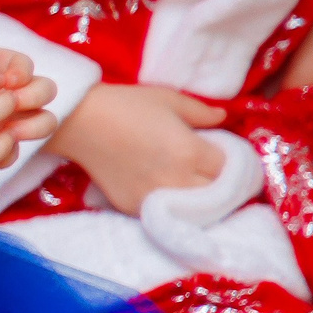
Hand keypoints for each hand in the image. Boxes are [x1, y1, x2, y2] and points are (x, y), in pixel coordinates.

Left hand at [0, 47, 58, 142]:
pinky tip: (7, 151)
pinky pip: (38, 137)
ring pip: (46, 116)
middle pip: (42, 88)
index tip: (4, 80)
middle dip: (32, 95)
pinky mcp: (25, 131)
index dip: (16, 70)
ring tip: (14, 132)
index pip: (18, 62)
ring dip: (34, 123)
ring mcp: (24, 111)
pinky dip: (27, 142)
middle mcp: (16, 86)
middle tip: (15, 104)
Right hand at [45, 82, 225, 211]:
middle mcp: (175, 180)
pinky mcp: (133, 206)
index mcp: (189, 151)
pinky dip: (173, 207)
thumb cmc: (125, 104)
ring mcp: (153, 197)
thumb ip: (202, 112)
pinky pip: (165, 213)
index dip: (234, 164)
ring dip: (201, 201)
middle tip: (216, 174)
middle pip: (217, 196)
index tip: (228, 157)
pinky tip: (169, 191)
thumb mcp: (169, 99)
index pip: (230, 170)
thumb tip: (223, 117)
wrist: (78, 121)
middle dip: (222, 185)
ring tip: (197, 187)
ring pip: (194, 211)